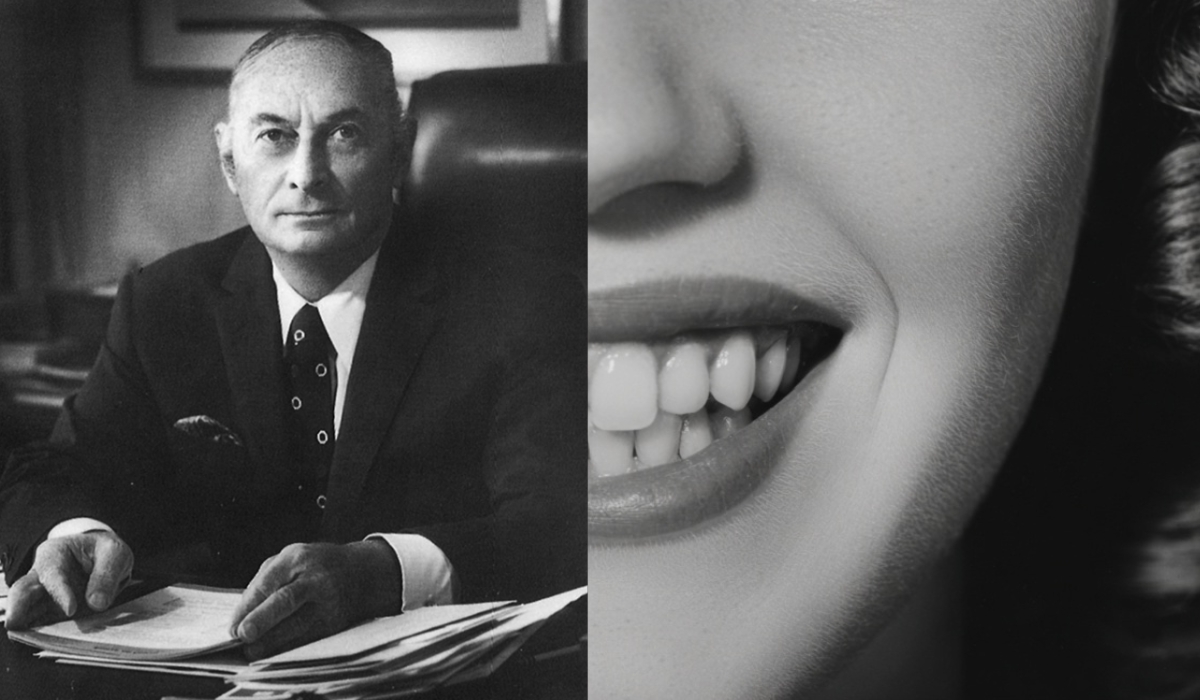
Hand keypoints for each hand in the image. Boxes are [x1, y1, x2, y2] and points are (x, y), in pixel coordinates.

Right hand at [4, 530, 133, 629]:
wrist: (105, 560)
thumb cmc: (104, 551)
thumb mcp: (114, 553)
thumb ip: (106, 575)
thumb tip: (96, 604)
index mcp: (55, 554)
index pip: (53, 574)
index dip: (60, 592)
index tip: (71, 609)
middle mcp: (42, 577)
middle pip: (23, 591)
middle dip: (17, 607)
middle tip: (14, 623)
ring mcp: (44, 598)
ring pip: (28, 612)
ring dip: (27, 626)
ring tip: (26, 639)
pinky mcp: (51, 614)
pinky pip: (43, 625)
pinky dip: (43, 635)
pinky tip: (46, 643)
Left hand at [229, 540, 400, 659]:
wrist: (359, 574)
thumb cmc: (313, 567)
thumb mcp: (290, 560)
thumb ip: (265, 582)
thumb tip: (241, 616)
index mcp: (297, 558)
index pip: (268, 583)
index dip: (248, 606)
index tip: (233, 626)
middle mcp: (314, 579)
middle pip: (287, 600)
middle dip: (263, 619)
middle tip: (244, 635)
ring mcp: (327, 601)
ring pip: (298, 624)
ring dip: (272, 641)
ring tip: (252, 651)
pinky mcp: (334, 622)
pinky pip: (308, 638)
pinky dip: (288, 647)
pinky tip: (272, 654)